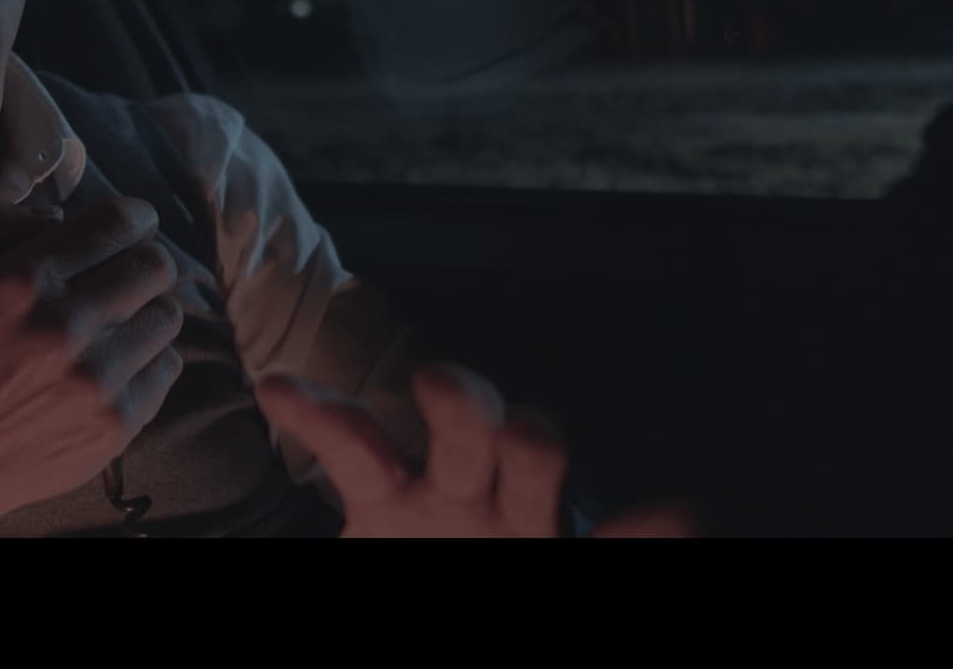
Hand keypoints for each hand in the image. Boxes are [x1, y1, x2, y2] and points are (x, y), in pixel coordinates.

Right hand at [0, 196, 185, 534]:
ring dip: (146, 313)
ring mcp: (97, 377)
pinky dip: (148, 361)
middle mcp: (66, 325)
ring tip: (116, 325)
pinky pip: (168, 366)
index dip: (133, 217)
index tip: (130, 225)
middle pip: (155, 265)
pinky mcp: (118, 420)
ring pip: (168, 315)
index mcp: (25, 280)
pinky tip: (115, 366)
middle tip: (123, 276)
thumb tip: (59, 213)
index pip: (118, 223)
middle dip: (142, 262)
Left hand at [257, 364, 692, 537]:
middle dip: (456, 400)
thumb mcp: (377, 520)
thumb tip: (274, 419)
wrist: (454, 568)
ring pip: (531, 453)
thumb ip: (343, 461)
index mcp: (397, 496)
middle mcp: (463, 494)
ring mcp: (515, 517)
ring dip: (530, 433)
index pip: (352, 440)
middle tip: (438, 385)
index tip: (277, 391)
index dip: (317, 416)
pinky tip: (678, 511)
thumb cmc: (418, 549)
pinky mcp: (562, 549)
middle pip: (464, 425)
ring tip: (529, 434)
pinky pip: (617, 541)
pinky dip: (648, 527)